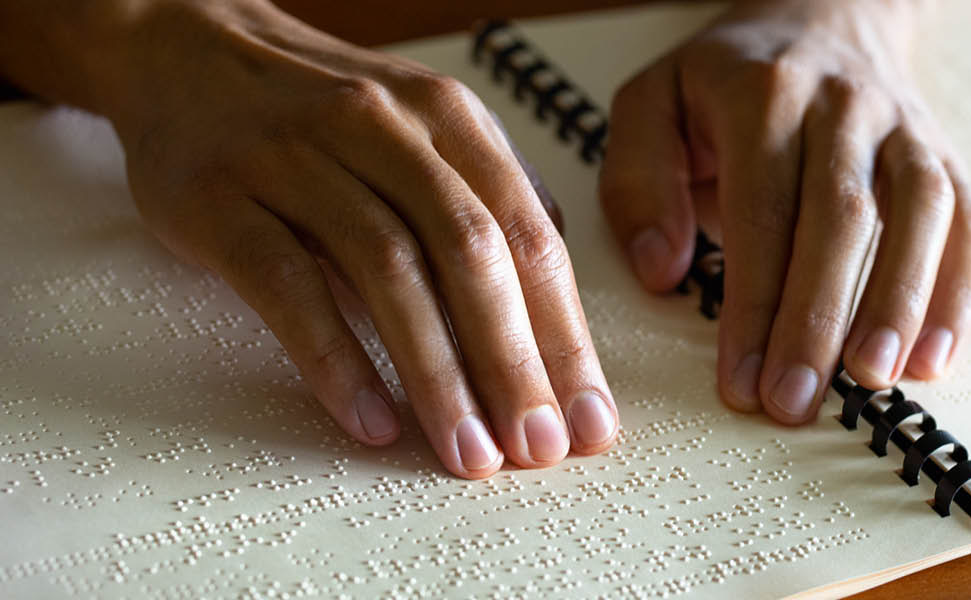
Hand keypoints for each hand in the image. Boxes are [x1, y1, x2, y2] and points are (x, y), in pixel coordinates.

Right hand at [104, 0, 617, 476]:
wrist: (186, 51)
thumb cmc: (320, 111)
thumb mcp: (422, 126)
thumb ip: (493, 197)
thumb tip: (555, 292)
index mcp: (447, 117)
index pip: (530, 234)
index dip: (566, 334)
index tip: (586, 417)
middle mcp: (382, 127)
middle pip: (470, 251)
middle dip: (514, 362)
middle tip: (537, 447)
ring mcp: (297, 157)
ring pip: (388, 271)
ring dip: (437, 375)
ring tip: (467, 451)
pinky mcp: (221, 197)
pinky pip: (288, 287)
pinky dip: (336, 361)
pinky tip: (373, 421)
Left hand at [600, 0, 970, 422]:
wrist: (818, 15)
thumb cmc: (725, 81)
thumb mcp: (652, 102)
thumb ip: (638, 180)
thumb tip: (662, 269)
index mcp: (762, 95)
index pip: (760, 209)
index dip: (751, 302)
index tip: (738, 380)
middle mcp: (841, 107)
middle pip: (840, 218)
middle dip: (815, 319)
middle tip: (794, 400)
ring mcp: (901, 128)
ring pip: (919, 214)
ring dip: (899, 304)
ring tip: (873, 381)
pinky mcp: (941, 154)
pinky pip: (967, 220)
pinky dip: (957, 290)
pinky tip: (933, 357)